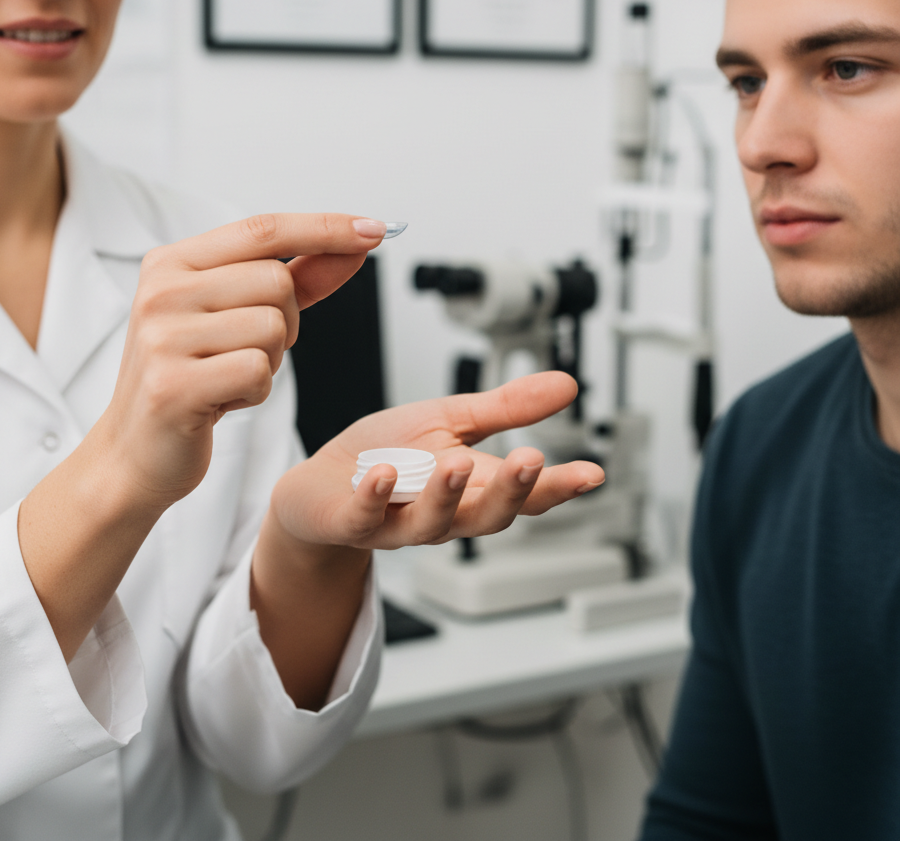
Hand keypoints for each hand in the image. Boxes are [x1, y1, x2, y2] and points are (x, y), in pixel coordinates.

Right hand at [90, 213, 388, 514]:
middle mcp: (161, 290)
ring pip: (272, 327)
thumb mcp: (235, 317)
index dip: (325, 227)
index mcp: (172, 263)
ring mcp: (162, 337)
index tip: (376, 228)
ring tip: (228, 376)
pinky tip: (223, 400)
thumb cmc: (190, 377)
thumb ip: (298, 280)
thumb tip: (354, 246)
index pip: (264, 229)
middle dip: (286, 322)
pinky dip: (256, 391)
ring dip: (269, 361)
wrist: (135, 450)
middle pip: (277, 282)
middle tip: (247, 350)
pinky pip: (258, 371)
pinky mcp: (173, 384)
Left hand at [270, 371, 605, 549]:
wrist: (319, 486)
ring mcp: (397, 523)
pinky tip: (384, 473)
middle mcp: (442, 512)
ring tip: (459, 463)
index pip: (523, 493)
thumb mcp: (451, 421)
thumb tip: (567, 385)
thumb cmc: (388, 453)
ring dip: (447, 496)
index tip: (591, 474)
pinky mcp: (352, 523)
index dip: (558, 486)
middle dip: (511, 492)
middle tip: (531, 460)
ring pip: (431, 523)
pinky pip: (366, 518)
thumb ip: (506, 409)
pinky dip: (376, 497)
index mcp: (471, 486)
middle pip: (487, 515)